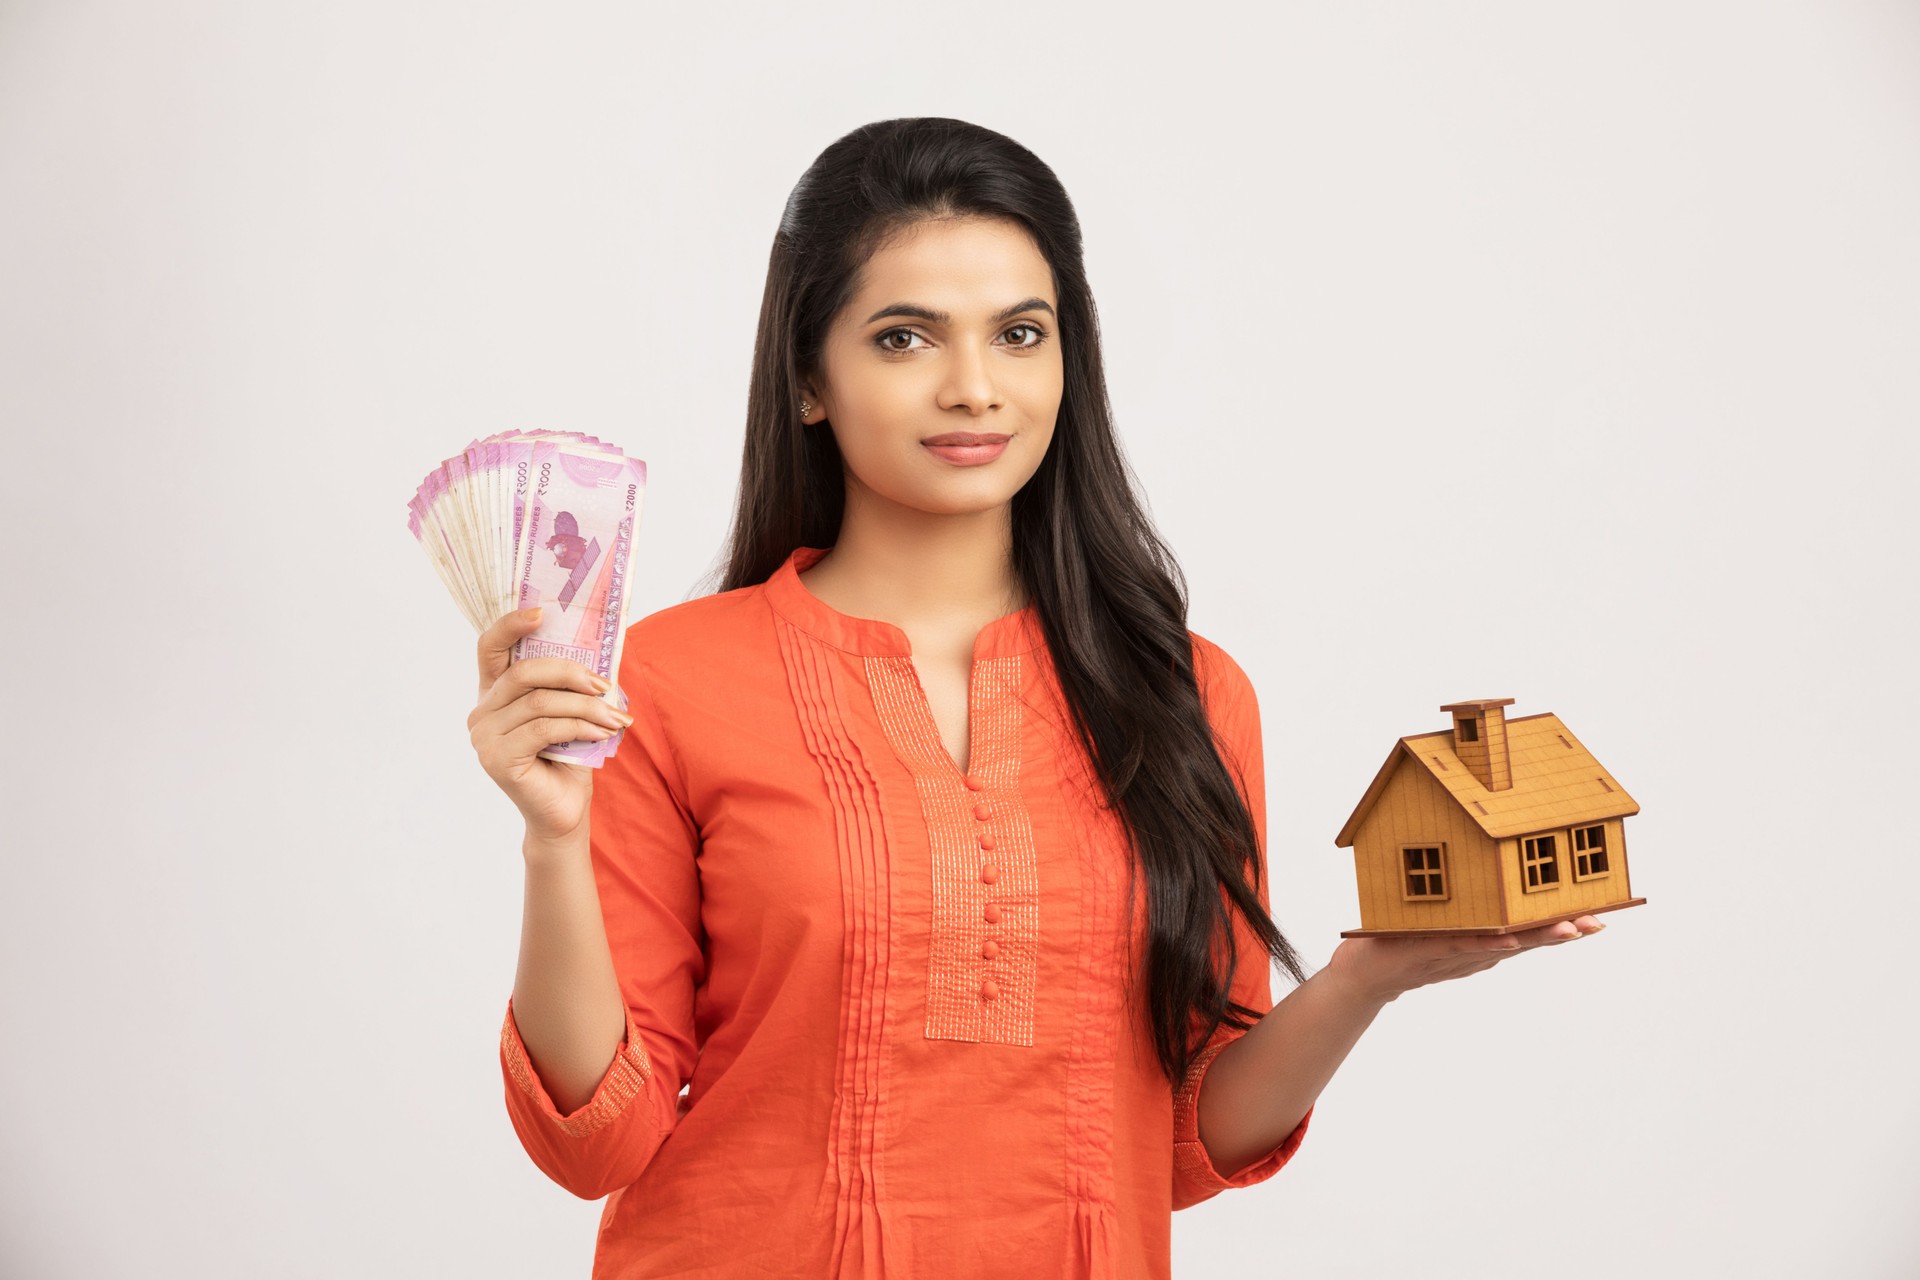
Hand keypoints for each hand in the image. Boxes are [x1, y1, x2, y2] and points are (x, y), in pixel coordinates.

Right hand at [467, 606, 632, 843]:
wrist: (564, 812)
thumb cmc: (568, 759)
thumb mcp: (569, 712)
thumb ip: (568, 685)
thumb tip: (599, 654)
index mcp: (495, 693)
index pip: (490, 648)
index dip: (510, 625)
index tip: (541, 612)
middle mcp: (481, 712)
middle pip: (523, 672)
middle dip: (570, 673)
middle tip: (606, 685)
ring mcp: (484, 737)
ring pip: (539, 702)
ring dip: (586, 706)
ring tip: (616, 718)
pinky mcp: (497, 759)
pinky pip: (544, 728)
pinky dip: (580, 726)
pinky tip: (603, 733)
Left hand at [1322, 915, 1606, 1006]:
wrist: (1363, 973)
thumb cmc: (1405, 943)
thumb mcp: (1447, 924)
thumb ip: (1473, 912)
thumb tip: (1497, 885)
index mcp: (1484, 941)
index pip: (1532, 930)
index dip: (1566, 922)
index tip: (1603, 913)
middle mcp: (1477, 950)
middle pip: (1528, 938)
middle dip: (1564, 929)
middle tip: (1597, 921)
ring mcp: (1455, 953)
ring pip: (1504, 943)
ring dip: (1535, 936)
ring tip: (1567, 927)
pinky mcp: (1427, 950)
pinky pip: (1461, 945)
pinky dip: (1484, 943)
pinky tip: (1507, 940)